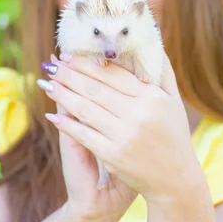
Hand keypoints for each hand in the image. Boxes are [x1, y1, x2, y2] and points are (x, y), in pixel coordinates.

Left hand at [42, 51, 202, 207]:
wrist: (175, 182)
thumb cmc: (174, 137)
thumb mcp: (174, 102)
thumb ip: (163, 71)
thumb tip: (153, 40)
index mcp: (152, 98)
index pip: (114, 74)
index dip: (88, 64)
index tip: (69, 54)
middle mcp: (138, 114)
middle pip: (95, 89)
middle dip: (69, 75)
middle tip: (52, 64)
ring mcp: (124, 136)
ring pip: (85, 109)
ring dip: (62, 94)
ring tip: (47, 82)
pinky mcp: (113, 155)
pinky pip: (84, 134)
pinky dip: (66, 124)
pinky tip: (52, 114)